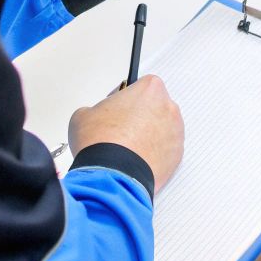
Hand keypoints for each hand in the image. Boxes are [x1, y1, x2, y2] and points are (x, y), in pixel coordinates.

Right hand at [68, 75, 183, 193]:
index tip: (117, 108)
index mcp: (150, 89)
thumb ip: (95, 109)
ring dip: (148, 136)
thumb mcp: (83, 115)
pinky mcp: (177, 155)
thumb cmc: (102, 142)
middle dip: (139, 117)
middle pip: (154, 107)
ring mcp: (176, 132)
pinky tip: (136, 160)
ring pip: (161, 129)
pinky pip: (166, 150)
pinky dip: (154, 154)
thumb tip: (94, 118)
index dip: (126, 98)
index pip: (140, 86)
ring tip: (128, 148)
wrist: (112, 174)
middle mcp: (168, 107)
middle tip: (121, 130)